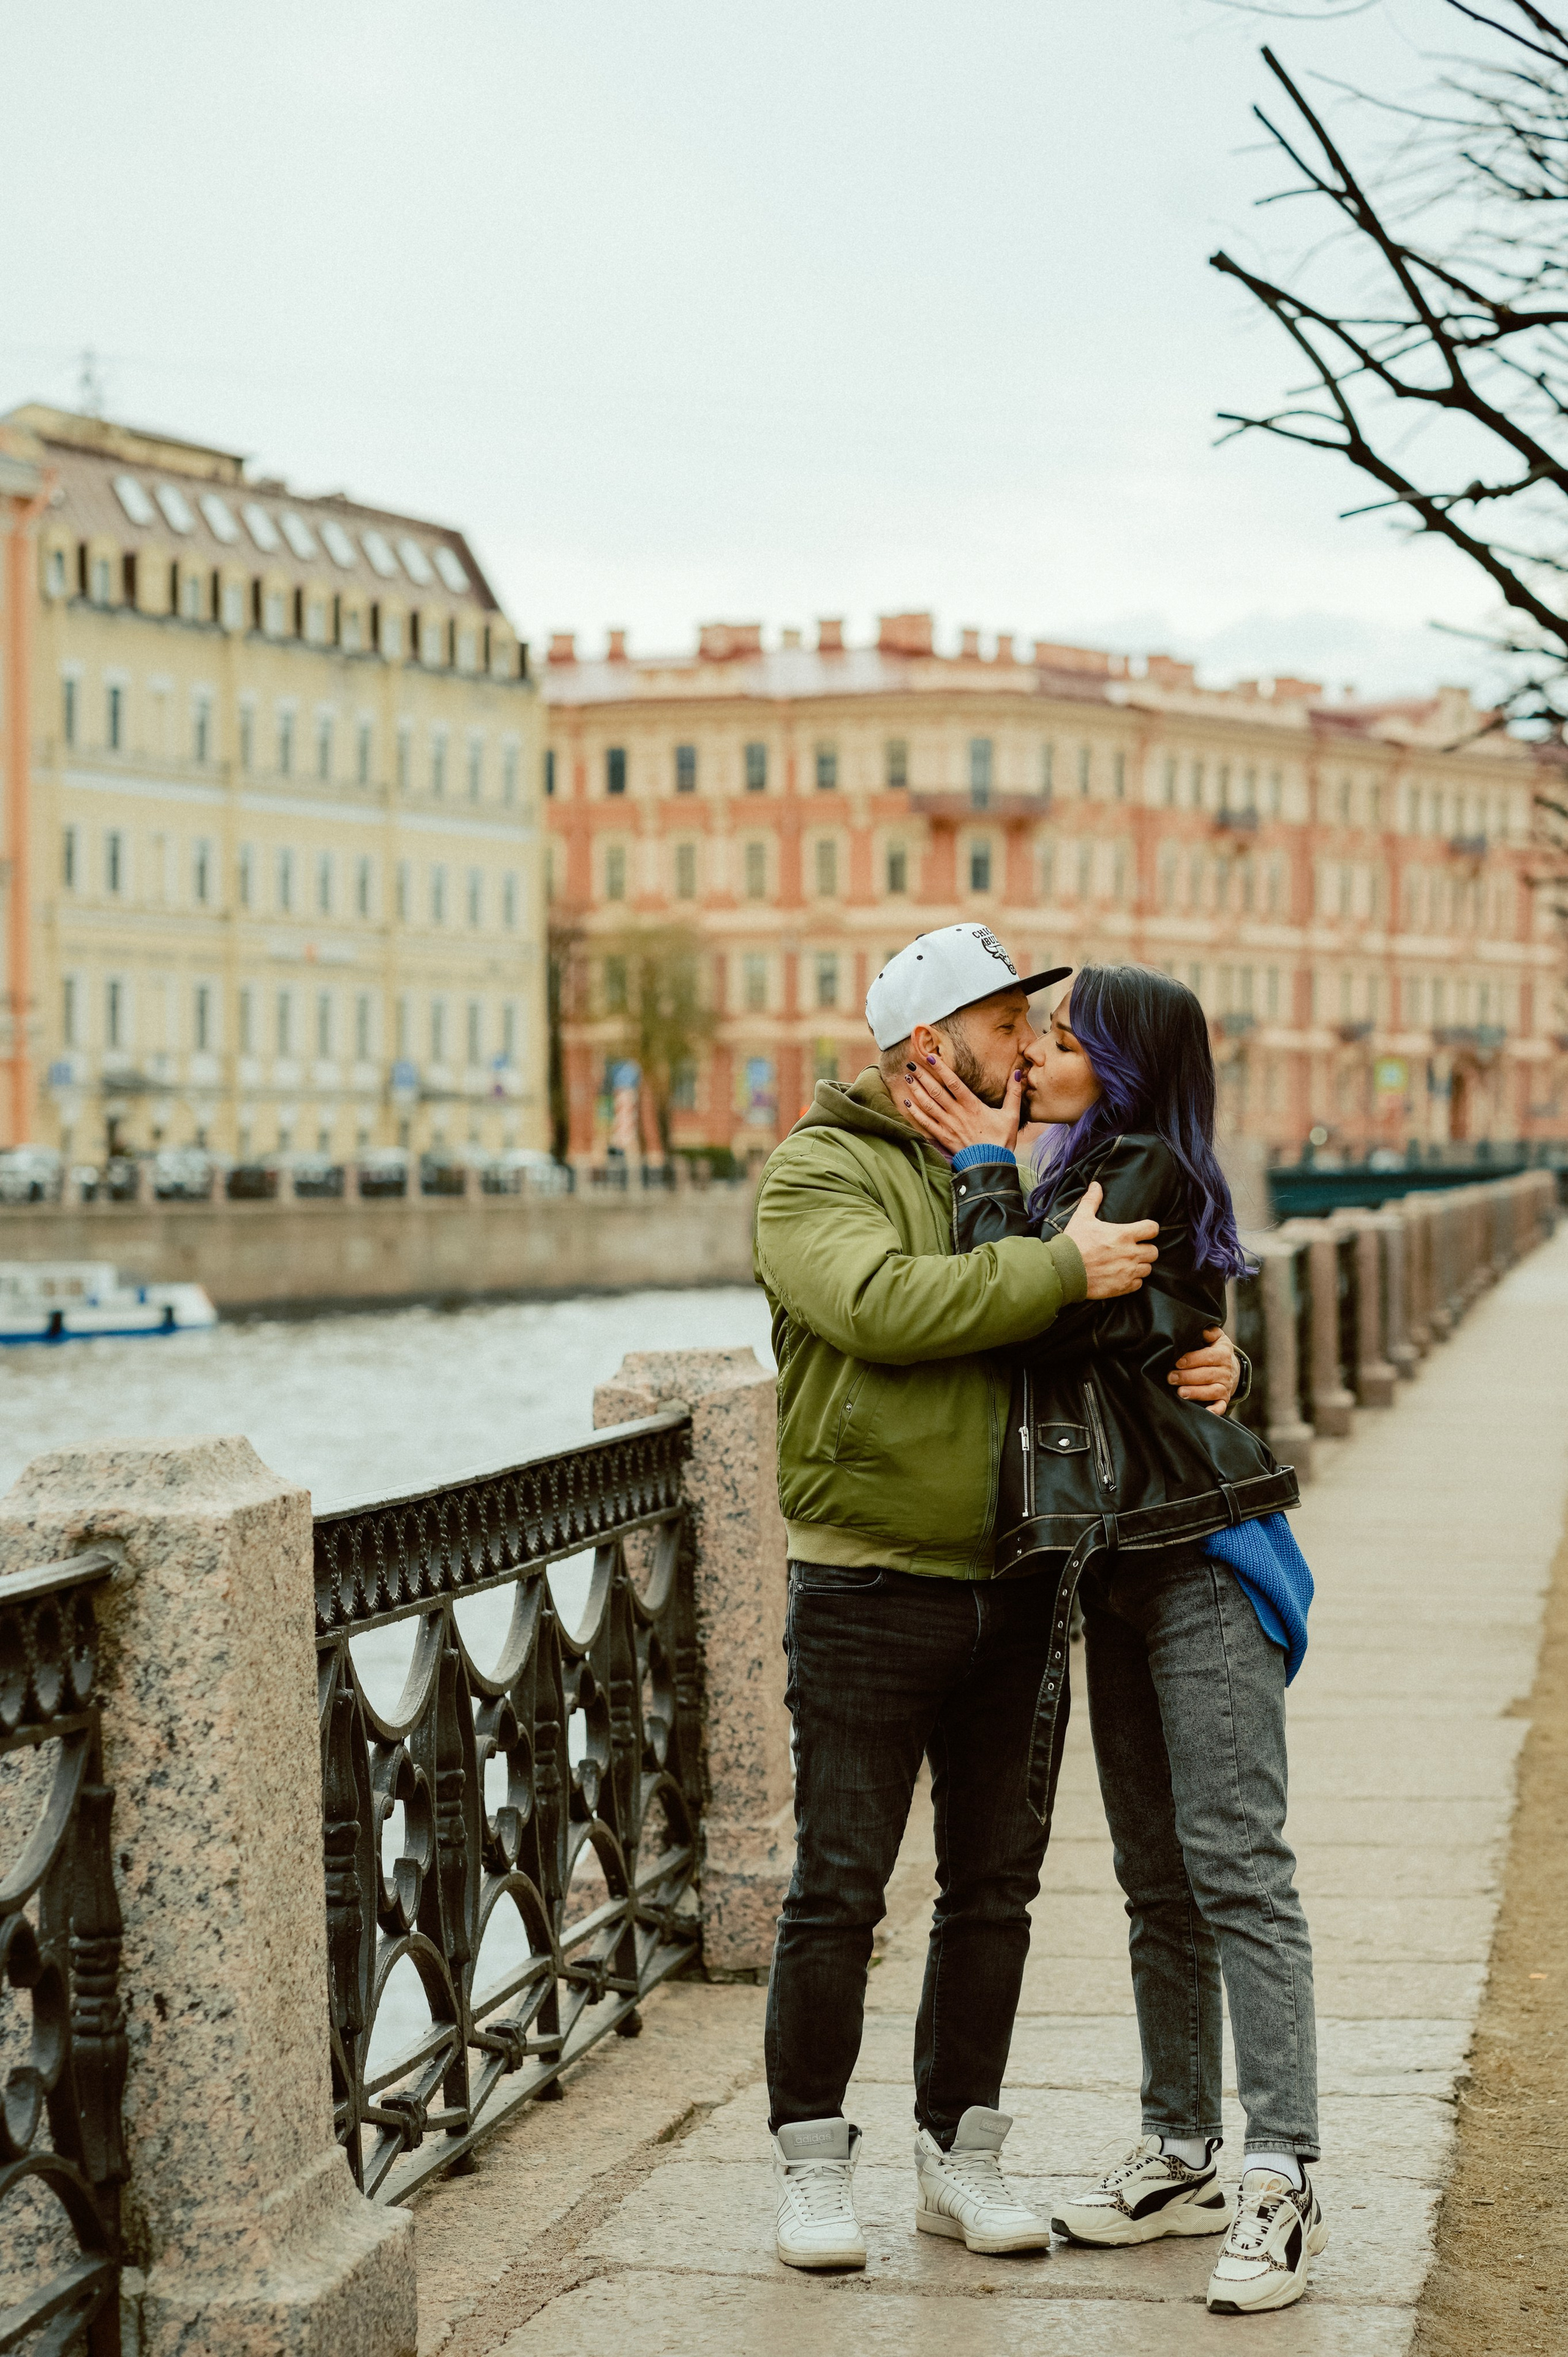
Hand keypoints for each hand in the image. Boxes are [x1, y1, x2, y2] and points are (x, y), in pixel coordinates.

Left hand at [901, 1053, 1022, 1153]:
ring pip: (928, 1104)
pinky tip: (906, 1102)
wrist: (991, 1165)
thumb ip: (1014, 1093)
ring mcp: (948, 1125)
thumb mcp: (1012, 1115)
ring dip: (916, 1090)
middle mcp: (957, 1113)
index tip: (931, 1057)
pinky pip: (925, 1123)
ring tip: (907, 1077)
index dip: (941, 1069)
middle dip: (923, 1075)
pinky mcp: (943, 1137)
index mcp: (972, 1105)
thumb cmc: (1002, 1140)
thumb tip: (1018, 1073)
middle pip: (936, 1090)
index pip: (954, 1082)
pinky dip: (915, 1112)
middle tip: (912, 1062)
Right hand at [1063, 1181, 1158, 1299]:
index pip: (1152, 1229)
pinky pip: (1139, 1284)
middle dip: (1146, 1249)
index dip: (1149, 1229)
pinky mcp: (1123, 1287)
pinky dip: (1133, 1281)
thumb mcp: (1082, 1218)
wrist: (1064, 1270)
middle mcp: (1130, 1253)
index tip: (1143, 1231)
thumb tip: (1096, 1185)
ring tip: (1128, 1263)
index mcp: (1123, 1235)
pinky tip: (1122, 1276)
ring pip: (1148, 1268)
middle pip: (1154, 1251)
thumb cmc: (1074, 1243)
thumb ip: (1092, 1201)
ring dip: (1140, 1265)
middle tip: (1134, 1249)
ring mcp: (1128, 1271)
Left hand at [1169, 1326, 1239, 1417]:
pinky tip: (1206, 1412)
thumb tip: (1203, 1330)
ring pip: (1212, 1391)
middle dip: (1187, 1377)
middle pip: (1206, 1375)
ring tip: (1181, 1393)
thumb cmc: (1216, 1350)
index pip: (1207, 1357)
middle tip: (1170, 1378)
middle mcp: (1225, 1371)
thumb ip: (1210, 1332)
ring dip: (1196, 1393)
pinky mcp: (1224, 1398)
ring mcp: (1225, 1386)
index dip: (1192, 1359)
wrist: (1232, 1368)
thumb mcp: (1217, 1338)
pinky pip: (1221, 1406)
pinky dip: (1215, 1410)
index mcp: (1223, 1354)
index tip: (1177, 1362)